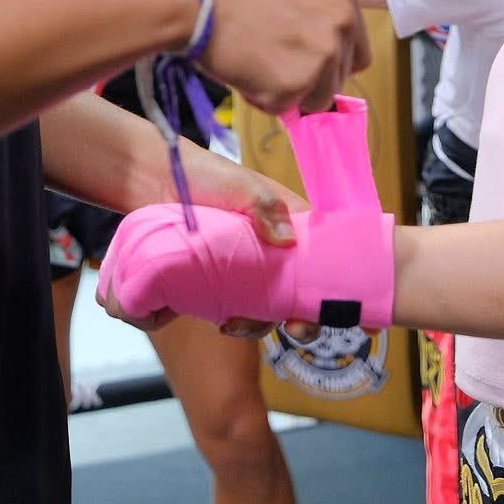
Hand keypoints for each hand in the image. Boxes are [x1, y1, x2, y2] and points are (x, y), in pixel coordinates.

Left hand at [95, 197, 394, 332]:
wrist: (152, 177)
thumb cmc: (203, 173)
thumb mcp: (241, 183)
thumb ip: (265, 206)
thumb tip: (288, 240)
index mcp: (287, 227)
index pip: (324, 262)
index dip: (338, 292)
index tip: (352, 320)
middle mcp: (268, 254)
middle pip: (295, 297)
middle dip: (299, 321)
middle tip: (294, 329)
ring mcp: (239, 272)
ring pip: (262, 311)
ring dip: (257, 326)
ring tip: (238, 326)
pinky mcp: (210, 284)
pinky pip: (225, 312)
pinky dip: (228, 322)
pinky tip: (218, 323)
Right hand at [190, 0, 371, 114]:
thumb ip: (306, 10)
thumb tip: (303, 42)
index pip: (356, 54)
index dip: (329, 64)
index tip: (303, 62)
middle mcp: (341, 26)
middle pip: (336, 80)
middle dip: (304, 78)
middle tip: (264, 57)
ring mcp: (321, 57)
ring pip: (311, 99)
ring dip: (283, 90)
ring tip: (249, 58)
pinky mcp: (293, 85)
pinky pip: (279, 107)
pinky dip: (257, 96)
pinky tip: (238, 65)